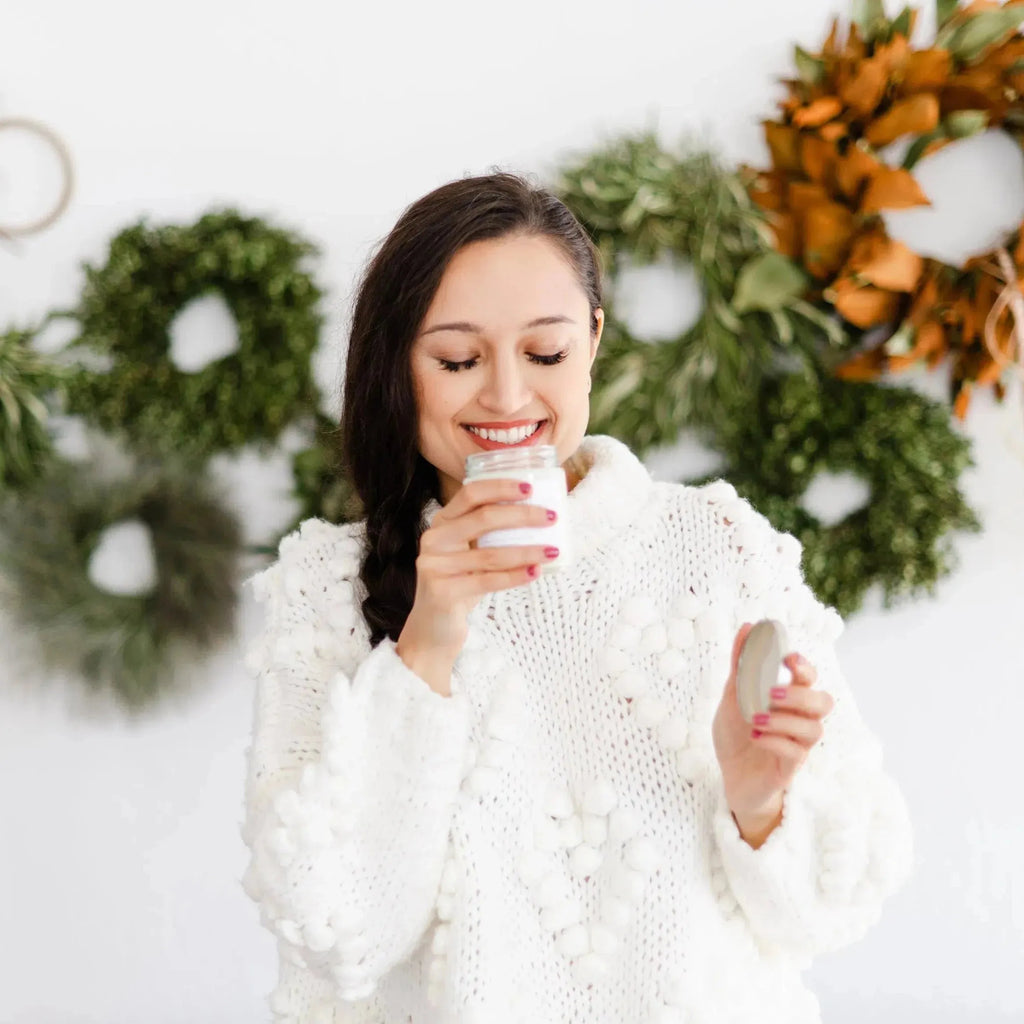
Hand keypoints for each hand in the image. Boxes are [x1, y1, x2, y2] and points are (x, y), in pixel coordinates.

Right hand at [398, 477, 558, 659]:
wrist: (433, 629)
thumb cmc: (461, 585)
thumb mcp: (470, 554)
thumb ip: (489, 535)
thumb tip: (539, 517)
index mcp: (442, 522)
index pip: (470, 493)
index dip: (501, 487)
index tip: (531, 487)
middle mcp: (434, 539)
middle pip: (483, 518)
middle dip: (522, 515)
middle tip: (551, 517)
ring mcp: (434, 566)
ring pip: (490, 554)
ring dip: (527, 550)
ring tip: (552, 550)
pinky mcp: (442, 592)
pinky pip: (488, 581)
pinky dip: (516, 576)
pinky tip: (536, 572)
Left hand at [712, 623, 834, 820]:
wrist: (730, 777)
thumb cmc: (737, 734)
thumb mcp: (732, 695)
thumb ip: (741, 664)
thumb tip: (747, 626)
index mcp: (790, 701)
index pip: (811, 679)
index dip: (805, 667)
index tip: (787, 657)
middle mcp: (800, 721)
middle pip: (824, 702)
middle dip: (801, 694)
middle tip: (771, 693)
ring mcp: (799, 746)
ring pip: (814, 729)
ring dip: (784, 720)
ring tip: (754, 718)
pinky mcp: (790, 769)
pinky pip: (796, 753)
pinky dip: (774, 740)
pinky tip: (754, 736)